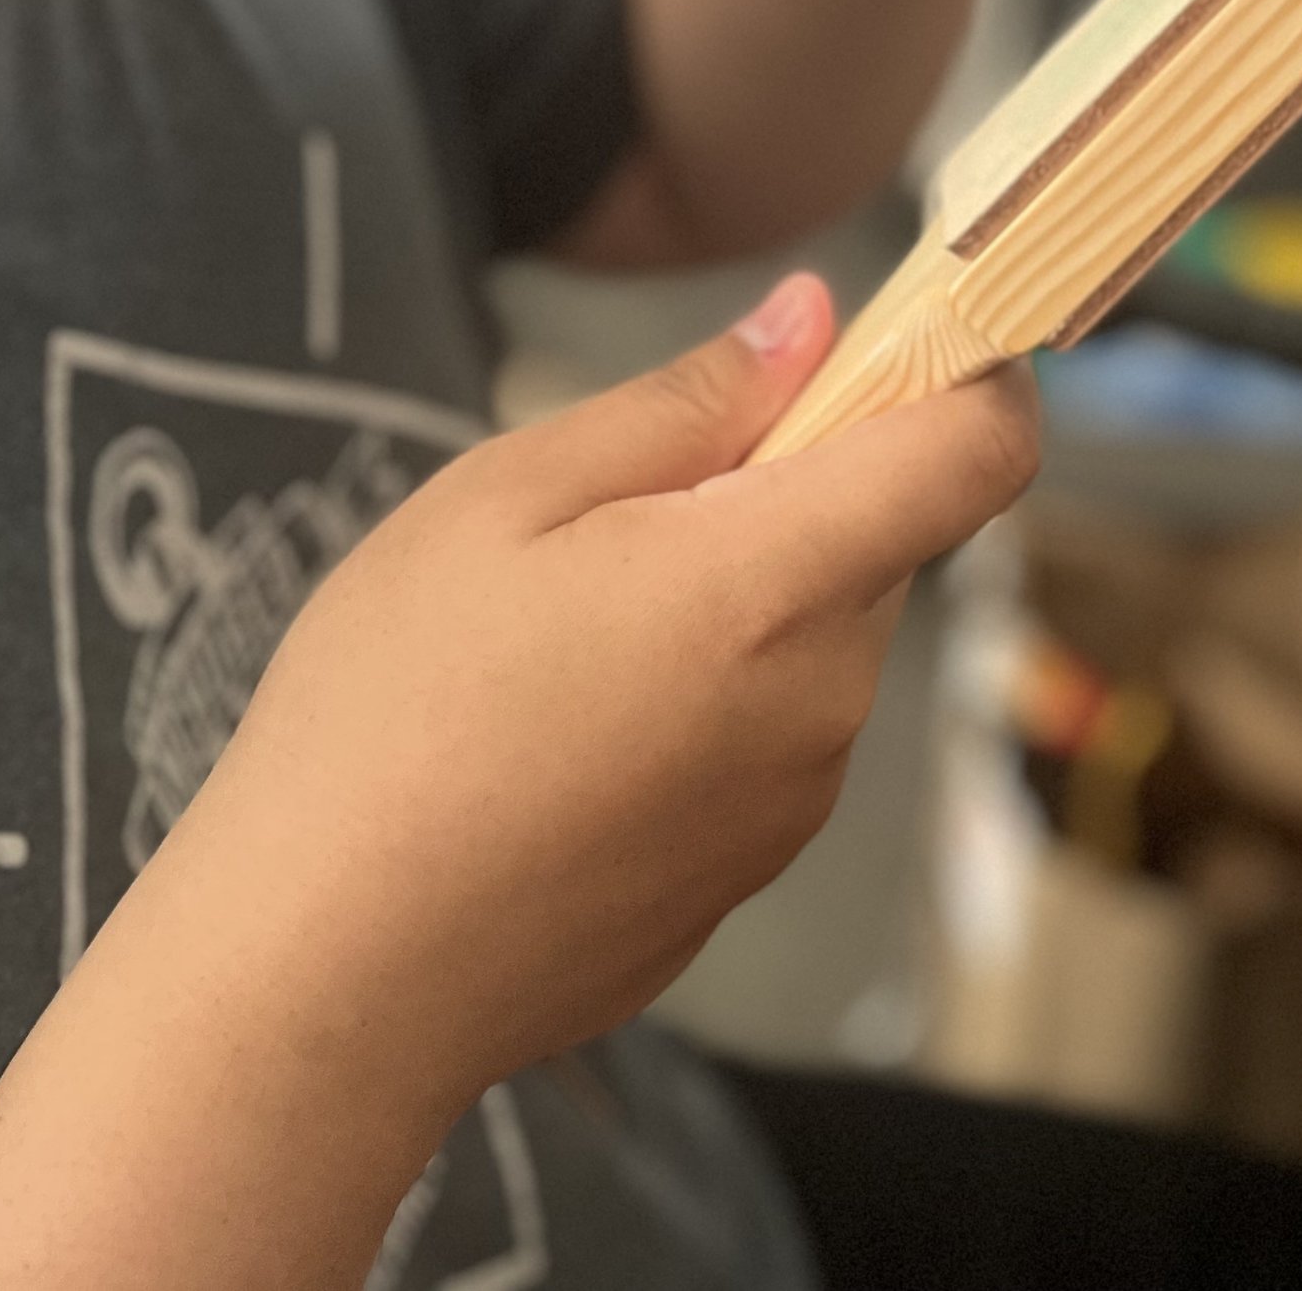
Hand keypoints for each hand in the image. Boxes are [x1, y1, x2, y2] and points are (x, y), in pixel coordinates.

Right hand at [0, 279, 1036, 1290]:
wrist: (323, 982)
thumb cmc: (389, 709)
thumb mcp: (504, 498)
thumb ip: (683, 404)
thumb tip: (810, 320)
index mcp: (778, 585)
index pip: (978, 453)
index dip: (968, 372)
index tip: (892, 339)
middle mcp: (823, 701)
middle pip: (878, 541)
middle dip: (790, 491)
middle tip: (615, 507)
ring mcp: (791, 808)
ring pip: (813, 640)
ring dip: (736, 601)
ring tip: (555, 632)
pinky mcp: (741, 881)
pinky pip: (763, 742)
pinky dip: (700, 704)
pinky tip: (556, 737)